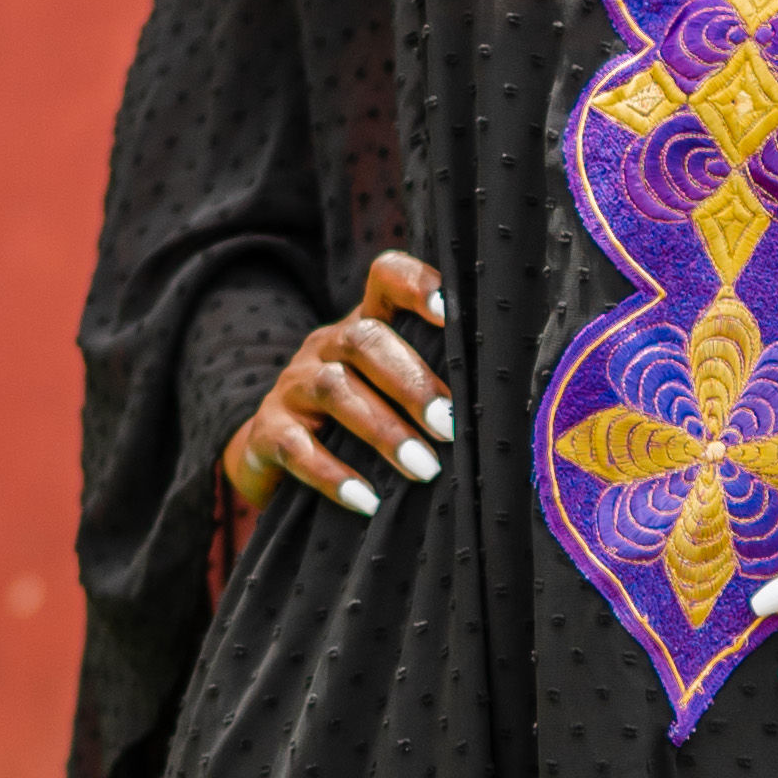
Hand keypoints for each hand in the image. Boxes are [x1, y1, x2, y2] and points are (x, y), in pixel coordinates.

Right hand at [224, 249, 451, 520]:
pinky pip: (296, 448)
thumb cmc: (358, 421)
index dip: (414, 285)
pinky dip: (333, 475)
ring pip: (334, 390)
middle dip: (412, 384)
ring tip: (424, 470)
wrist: (272, 455)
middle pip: (364, 341)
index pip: (385, 277)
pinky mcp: (267, 433)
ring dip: (383, 430)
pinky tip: (369, 500)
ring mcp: (292, 387)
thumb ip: (435, 383)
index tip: (449, 311)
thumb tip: (509, 408)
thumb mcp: (390, 393)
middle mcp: (325, 347)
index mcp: (363, 327)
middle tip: (450, 427)